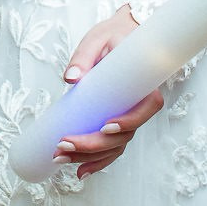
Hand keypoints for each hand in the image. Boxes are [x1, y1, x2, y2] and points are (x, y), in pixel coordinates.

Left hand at [55, 6, 164, 176]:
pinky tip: (80, 171)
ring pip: (116, 146)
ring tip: (61, 158)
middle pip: (124, 135)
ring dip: (90, 157)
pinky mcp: (117, 121)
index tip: (105, 126)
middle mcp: (139, 106)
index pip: (145, 110)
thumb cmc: (115, 35)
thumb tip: (71, 78)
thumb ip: (84, 55)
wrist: (124, 34)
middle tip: (64, 145)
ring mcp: (129, 116)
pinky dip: (97, 161)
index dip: (129, 122)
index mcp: (144, 84)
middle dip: (94, 146)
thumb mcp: (99, 37)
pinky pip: (112, 147)